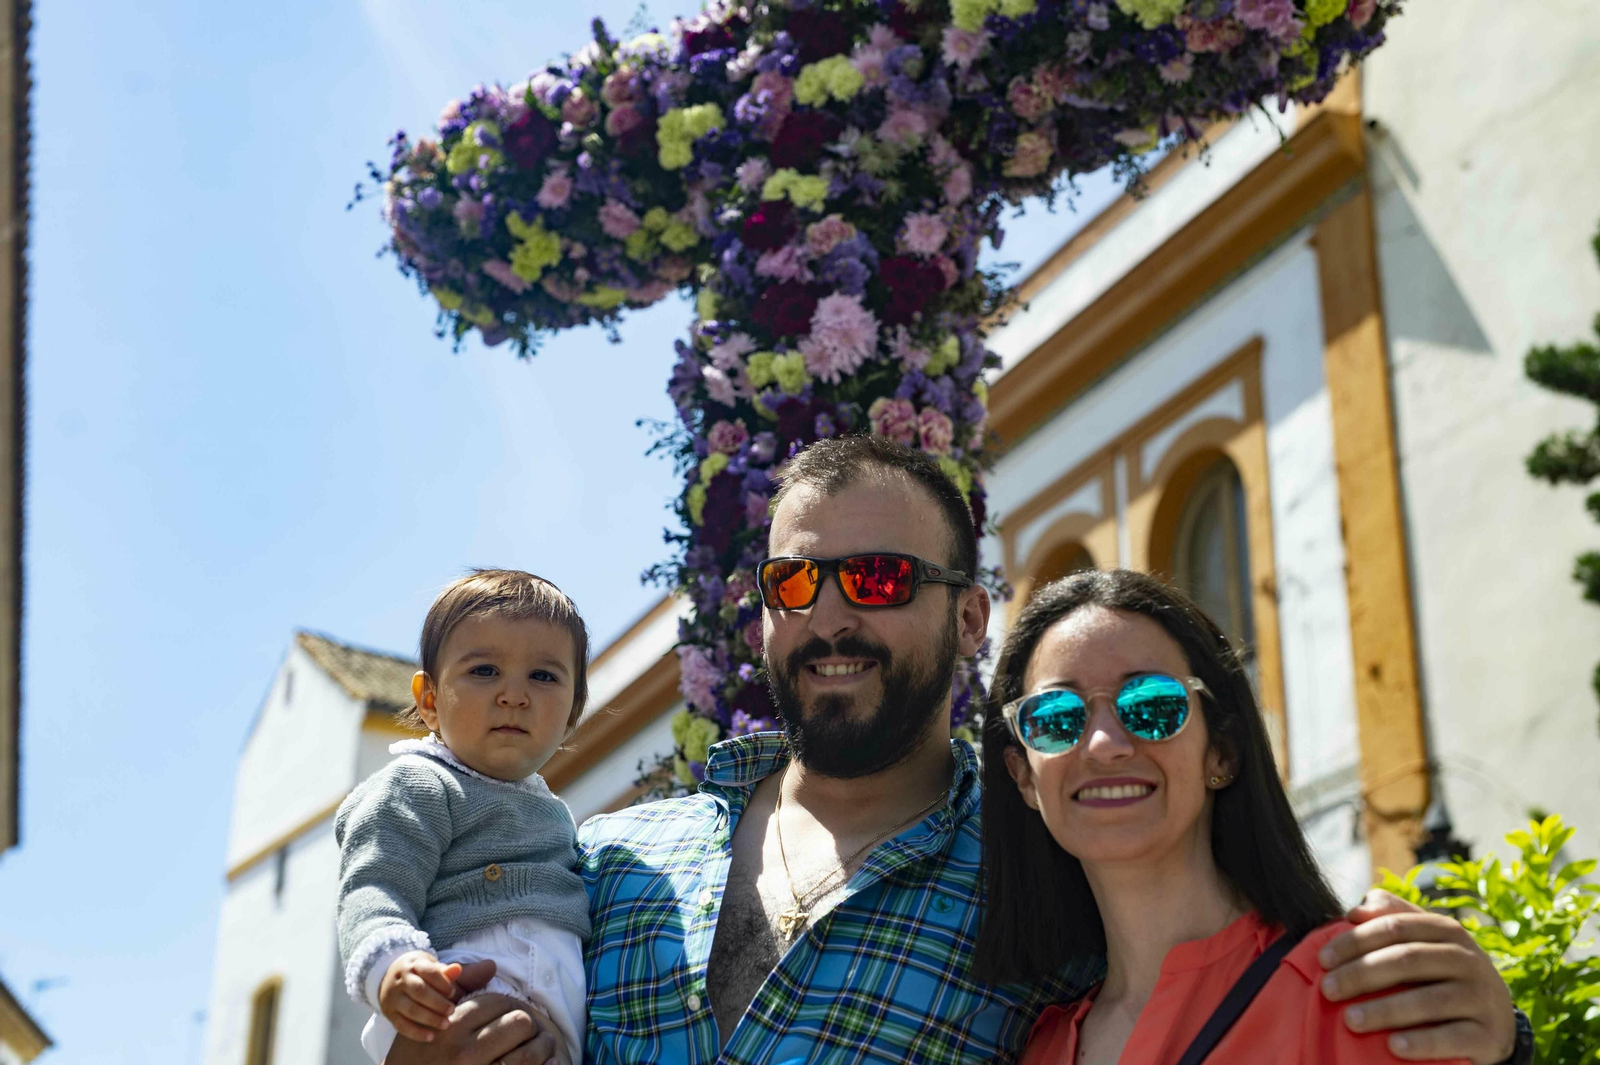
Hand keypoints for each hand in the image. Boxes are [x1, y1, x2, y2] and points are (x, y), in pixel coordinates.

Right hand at [380, 951, 462, 1042]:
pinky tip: (430, 1037)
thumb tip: (457, 969)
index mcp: (413, 965)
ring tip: (445, 1024)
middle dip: (437, 1003)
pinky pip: (401, 1025)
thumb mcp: (427, 965)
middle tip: (451, 1011)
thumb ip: (443, 970)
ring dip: (429, 1019)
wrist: (388, 976)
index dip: (442, 983)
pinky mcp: (389, 1013)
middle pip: (419, 991)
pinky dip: (416, 1033)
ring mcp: (393, 997)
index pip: (428, 972)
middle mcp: (400, 980)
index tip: (453, 993)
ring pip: (410, 1009)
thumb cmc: (417, 971)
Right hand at [384, 963, 565, 1064]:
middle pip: (520, 1022)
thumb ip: (459, 990)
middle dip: (528, 1024)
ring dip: (543, 1047)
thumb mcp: (427, 1018)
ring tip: (544, 1046)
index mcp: (452, 1027)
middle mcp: (465, 1052)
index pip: (499, 1002)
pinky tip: (547, 1064)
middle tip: (530, 1031)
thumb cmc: (415, 1054)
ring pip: (530, 1054)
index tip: (512, 1014)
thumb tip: (490, 964)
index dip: (511, 1005)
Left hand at [1319, 890, 1515, 1063]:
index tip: (1322, 959)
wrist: (1495, 1019)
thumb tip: (1355, 910)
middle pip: (1407, 960)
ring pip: (1429, 1001)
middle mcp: (1468, 959)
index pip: (1393, 927)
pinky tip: (1393, 1046)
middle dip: (1361, 974)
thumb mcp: (1423, 941)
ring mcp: (1482, 997)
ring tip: (1350, 1020)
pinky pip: (1453, 1038)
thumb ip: (1391, 917)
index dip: (1355, 941)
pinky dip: (1422, 1042)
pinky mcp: (1489, 1034)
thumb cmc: (1442, 974)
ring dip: (1385, 1010)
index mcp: (1446, 930)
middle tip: (1328, 989)